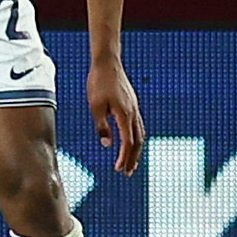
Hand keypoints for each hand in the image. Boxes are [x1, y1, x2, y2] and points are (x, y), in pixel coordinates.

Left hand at [89, 57, 146, 177]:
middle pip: (138, 141)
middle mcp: (133, 113)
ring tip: (131, 163)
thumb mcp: (95, 106)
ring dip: (136, 150)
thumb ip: (102, 126)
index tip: (119, 169)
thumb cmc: (98, 82)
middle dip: (133, 158)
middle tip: (127, 173)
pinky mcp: (133, 105)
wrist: (107, 63)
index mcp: (124, 114)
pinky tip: (131, 143)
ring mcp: (135, 108)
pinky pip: (138, 126)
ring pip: (140, 134)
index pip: (128, 142)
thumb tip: (107, 144)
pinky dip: (136, 139)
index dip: (124, 157)